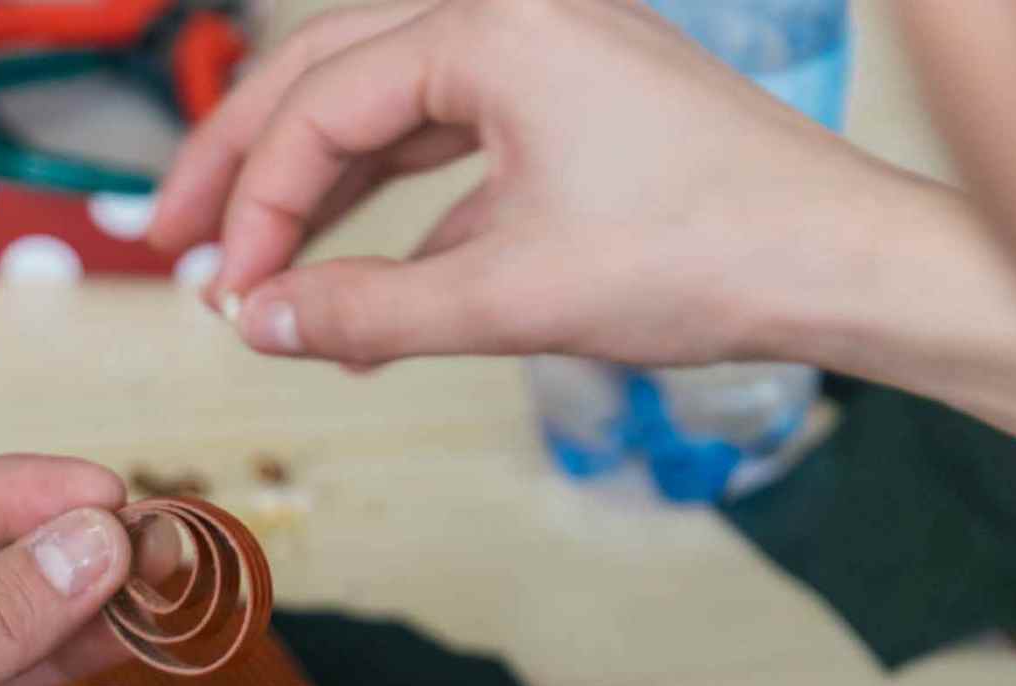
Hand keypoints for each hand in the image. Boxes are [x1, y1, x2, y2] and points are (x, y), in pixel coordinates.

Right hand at [148, 0, 911, 369]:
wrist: (842, 265)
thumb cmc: (704, 256)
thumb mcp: (508, 297)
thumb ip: (364, 313)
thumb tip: (254, 325)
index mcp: (494, 27)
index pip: (323, 108)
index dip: (257, 206)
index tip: (225, 293)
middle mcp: (512, 15)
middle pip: (329, 74)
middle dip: (248, 162)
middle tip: (174, 236)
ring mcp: (542, 54)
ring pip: (384, 105)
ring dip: (313, 184)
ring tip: (248, 259)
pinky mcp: (566, 102)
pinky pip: (445, 140)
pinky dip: (390, 207)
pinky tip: (354, 277)